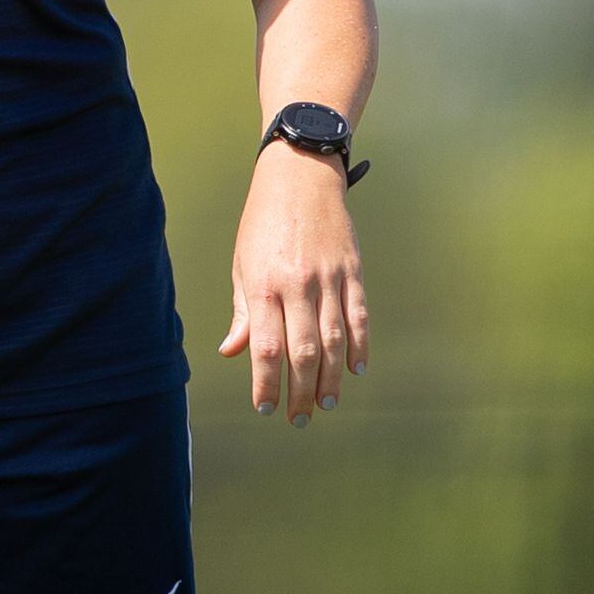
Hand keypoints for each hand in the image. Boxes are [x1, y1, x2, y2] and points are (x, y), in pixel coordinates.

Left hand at [219, 148, 367, 424]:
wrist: (300, 174)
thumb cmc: (263, 221)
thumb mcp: (242, 264)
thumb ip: (242, 312)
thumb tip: (233, 352)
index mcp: (264, 285)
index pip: (265, 347)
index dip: (266, 383)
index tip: (265, 408)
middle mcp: (297, 285)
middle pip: (303, 352)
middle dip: (301, 392)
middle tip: (299, 418)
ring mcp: (328, 279)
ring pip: (334, 340)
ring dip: (331, 378)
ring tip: (327, 403)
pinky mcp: (352, 271)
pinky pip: (359, 316)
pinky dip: (360, 346)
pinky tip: (355, 369)